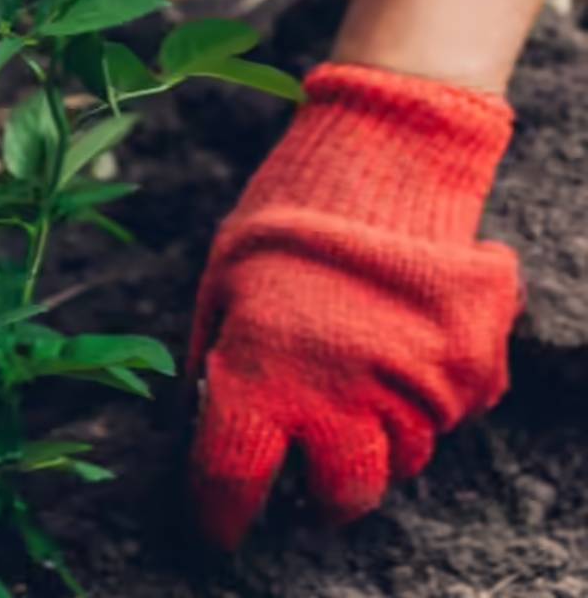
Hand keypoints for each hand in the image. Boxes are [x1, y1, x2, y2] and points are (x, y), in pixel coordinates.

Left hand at [187, 64, 521, 547]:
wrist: (382, 154)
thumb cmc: (286, 217)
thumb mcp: (223, 281)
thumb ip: (218, 359)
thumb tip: (206, 421)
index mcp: (262, 374)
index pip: (234, 481)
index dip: (222, 513)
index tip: (223, 524)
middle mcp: (341, 397)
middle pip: (343, 495)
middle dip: (323, 489)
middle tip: (311, 453)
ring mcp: (414, 386)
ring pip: (403, 458)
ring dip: (376, 436)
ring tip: (357, 376)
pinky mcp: (470, 368)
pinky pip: (450, 415)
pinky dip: (425, 397)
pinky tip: (400, 343)